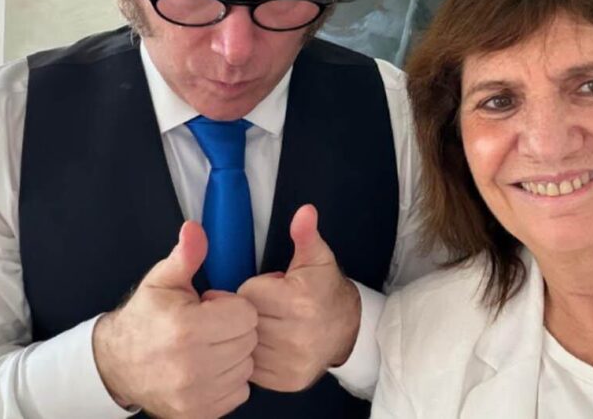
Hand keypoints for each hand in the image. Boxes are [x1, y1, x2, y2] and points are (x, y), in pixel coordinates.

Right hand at [92, 221, 257, 417]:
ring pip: (247, 367)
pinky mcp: (199, 413)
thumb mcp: (162, 280)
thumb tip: (194, 229)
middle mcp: (192, 366)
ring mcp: (195, 394)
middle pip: (249, 340)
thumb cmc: (145, 318)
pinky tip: (209, 367)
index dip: (232, 306)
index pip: (246, 314)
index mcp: (186, 328)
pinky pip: (239, 392)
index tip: (211, 306)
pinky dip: (230, 379)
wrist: (117, 364)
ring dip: (235, 355)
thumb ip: (186, 255)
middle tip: (210, 326)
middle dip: (236, 329)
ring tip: (209, 346)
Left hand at [237, 204, 361, 391]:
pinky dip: (256, 355)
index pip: (249, 292)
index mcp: (300, 301)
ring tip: (271, 323)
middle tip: (269, 306)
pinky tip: (271, 344)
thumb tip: (305, 211)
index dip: (257, 288)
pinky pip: (252, 367)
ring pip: (245, 343)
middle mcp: (296, 335)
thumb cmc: (324, 290)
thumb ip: (305, 234)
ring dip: (251, 333)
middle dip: (253, 310)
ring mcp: (290, 362)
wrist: (347, 329)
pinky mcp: (285, 381)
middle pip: (245, 318)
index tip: (271, 288)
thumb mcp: (316, 257)